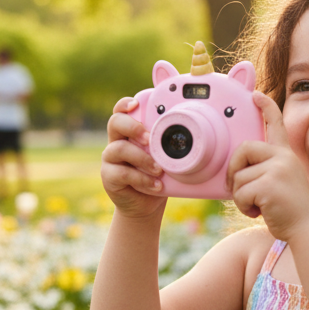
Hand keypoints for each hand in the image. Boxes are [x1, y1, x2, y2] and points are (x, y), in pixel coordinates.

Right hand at [101, 97, 166, 218]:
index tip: (136, 104)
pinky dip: (142, 179)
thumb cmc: (159, 176)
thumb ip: (171, 143)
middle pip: (115, 122)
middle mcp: (117, 141)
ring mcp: (111, 159)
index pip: (122, 111)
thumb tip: (199, 132)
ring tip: (159, 170)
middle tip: (150, 139)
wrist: (147, 205)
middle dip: (133, 127)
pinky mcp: (109, 177)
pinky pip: (122, 173)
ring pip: (119, 148)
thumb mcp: (168, 157)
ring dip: (142, 158)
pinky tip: (156, 185)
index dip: (125, 104)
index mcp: (130, 131)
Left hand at [226, 93, 308, 240]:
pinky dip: (244, 206)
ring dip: (241, 196)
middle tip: (236, 187)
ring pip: (239, 177)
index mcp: (286, 155)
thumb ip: (265, 171)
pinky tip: (259, 212)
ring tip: (258, 206)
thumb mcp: (281, 183)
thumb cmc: (292, 211)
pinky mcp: (269, 185)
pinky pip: (240, 192)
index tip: (256, 95)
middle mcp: (283, 157)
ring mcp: (277, 170)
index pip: (276, 124)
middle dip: (233, 169)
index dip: (266, 108)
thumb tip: (236, 172)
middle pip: (243, 149)